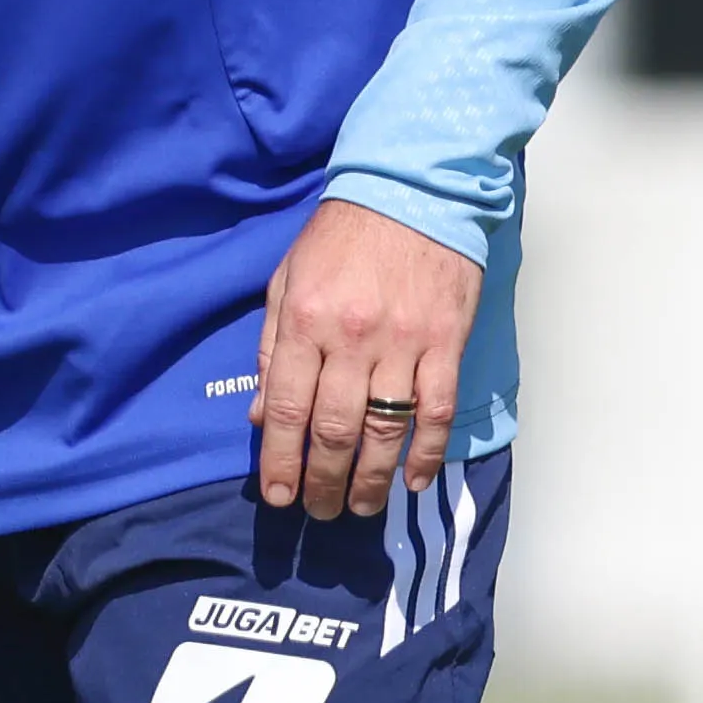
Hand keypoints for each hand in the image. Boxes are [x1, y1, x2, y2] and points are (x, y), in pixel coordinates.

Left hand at [249, 198, 483, 520]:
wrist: (413, 191)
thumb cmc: (341, 237)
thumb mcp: (286, 282)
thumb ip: (270, 348)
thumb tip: (257, 413)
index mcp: (304, 322)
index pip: (283, 407)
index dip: (280, 460)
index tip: (278, 495)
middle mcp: (351, 338)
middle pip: (333, 429)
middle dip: (323, 480)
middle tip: (320, 511)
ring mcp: (402, 343)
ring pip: (384, 430)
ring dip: (371, 479)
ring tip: (359, 507)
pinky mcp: (444, 343)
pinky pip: (436, 410)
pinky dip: (427, 452)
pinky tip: (413, 479)